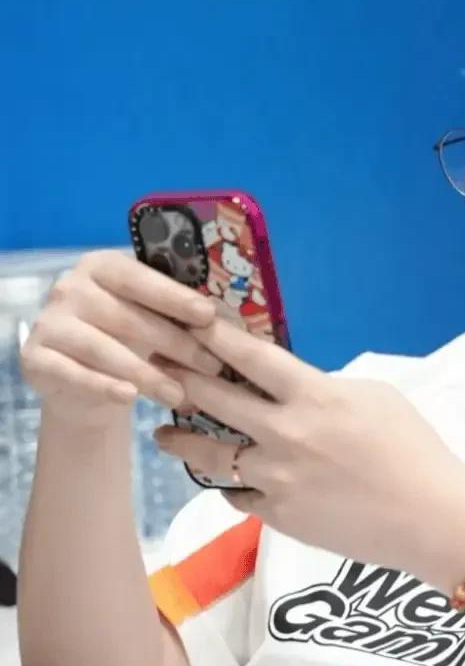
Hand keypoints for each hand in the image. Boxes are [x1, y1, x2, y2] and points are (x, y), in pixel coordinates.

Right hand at [20, 252, 223, 428]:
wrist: (84, 384)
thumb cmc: (128, 341)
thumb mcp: (151, 321)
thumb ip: (177, 316)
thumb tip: (229, 323)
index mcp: (101, 266)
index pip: (139, 277)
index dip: (174, 297)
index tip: (208, 316)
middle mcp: (69, 287)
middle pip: (127, 316)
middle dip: (174, 343)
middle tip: (211, 367)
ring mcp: (48, 322)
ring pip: (103, 349)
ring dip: (146, 374)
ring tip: (179, 395)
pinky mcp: (35, 358)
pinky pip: (74, 374)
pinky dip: (104, 386)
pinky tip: (130, 398)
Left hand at [151, 319, 464, 580]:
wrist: (429, 518)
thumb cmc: (414, 449)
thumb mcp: (375, 397)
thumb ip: (326, 388)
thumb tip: (295, 387)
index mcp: (314, 396)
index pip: (250, 358)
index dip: (212, 336)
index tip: (185, 320)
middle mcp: (285, 434)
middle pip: (214, 400)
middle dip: (178, 377)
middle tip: (153, 366)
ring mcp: (276, 478)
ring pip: (209, 455)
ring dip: (181, 440)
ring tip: (163, 433)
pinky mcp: (277, 515)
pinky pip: (236, 494)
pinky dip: (229, 483)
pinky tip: (220, 476)